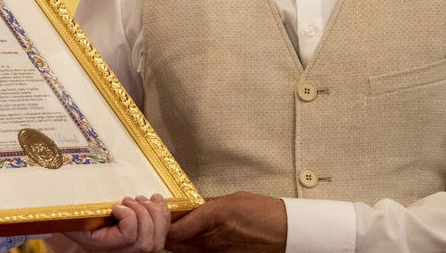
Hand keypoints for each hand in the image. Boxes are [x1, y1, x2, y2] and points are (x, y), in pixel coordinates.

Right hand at [62, 194, 169, 252]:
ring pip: (157, 242)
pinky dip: (164, 214)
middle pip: (146, 243)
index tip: (115, 205)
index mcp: (103, 247)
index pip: (128, 237)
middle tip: (129, 199)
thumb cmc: (75, 217)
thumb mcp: (74, 216)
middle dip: (143, 214)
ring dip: (153, 214)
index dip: (128, 217)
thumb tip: (70, 205)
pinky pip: (162, 234)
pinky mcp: (144, 241)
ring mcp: (134, 251)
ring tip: (141, 199)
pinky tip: (155, 200)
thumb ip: (78, 212)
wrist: (78, 223)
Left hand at [165, 192, 285, 252]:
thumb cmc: (266, 213)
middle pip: (174, 243)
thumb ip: (206, 204)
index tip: (157, 213)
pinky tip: (193, 240)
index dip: (160, 222)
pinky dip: (192, 248)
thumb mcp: (232, 199)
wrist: (288, 233)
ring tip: (176, 229)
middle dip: (165, 232)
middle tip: (160, 221)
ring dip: (177, 241)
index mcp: (213, 217)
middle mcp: (212, 240)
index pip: (173, 229)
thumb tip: (189, 205)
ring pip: (184, 251)